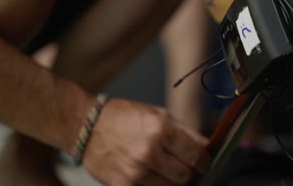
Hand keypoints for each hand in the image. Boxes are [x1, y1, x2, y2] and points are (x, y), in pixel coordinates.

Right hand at [83, 99, 210, 185]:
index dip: (203, 160)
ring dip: (171, 181)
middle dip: (187, 171)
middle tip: (180, 164)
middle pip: (185, 175)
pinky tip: (148, 174)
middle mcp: (149, 152)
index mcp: (160, 129)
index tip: (203, 162)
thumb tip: (207, 147)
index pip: (196, 155)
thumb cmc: (121, 117)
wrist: (86, 126)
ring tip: (161, 168)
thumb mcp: (157, 114)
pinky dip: (153, 185)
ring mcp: (135, 172)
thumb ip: (185, 131)